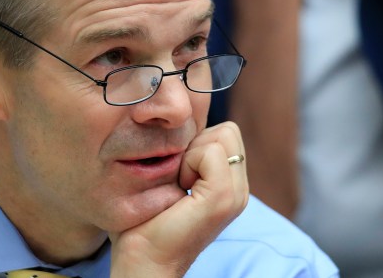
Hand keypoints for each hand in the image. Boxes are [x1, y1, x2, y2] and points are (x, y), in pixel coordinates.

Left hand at [109, 121, 248, 277]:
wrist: (143, 260)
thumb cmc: (145, 220)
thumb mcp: (171, 176)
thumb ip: (185, 153)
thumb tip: (177, 121)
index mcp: (231, 184)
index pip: (226, 132)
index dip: (196, 143)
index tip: (177, 173)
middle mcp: (240, 189)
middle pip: (228, 130)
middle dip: (197, 144)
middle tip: (178, 177)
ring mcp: (236, 194)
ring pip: (222, 135)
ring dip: (192, 153)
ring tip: (179, 184)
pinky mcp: (223, 198)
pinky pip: (210, 151)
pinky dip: (188, 163)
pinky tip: (179, 189)